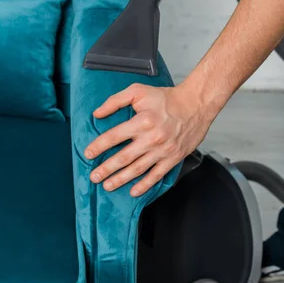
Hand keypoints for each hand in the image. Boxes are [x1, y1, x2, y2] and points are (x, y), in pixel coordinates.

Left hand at [84, 83, 215, 196]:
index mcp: (142, 121)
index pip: (114, 137)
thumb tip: (97, 113)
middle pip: (123, 157)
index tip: (88, 154)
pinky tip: (134, 191)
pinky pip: (156, 175)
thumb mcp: (138, 91)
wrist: (195, 104)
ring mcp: (163, 150)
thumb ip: (115, 101)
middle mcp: (151, 138)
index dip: (99, 147)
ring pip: (137, 169)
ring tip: (108, 185)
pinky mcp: (173, 158)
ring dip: (121, 179)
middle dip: (106, 169)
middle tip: (94, 177)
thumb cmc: (166, 98)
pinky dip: (144, 185)